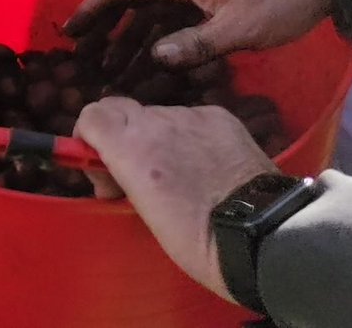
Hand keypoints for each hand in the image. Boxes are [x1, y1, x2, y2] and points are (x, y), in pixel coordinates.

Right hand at [67, 0, 332, 68]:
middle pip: (132, 2)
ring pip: (155, 14)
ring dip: (134, 39)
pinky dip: (162, 39)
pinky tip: (157, 64)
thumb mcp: (239, 27)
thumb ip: (196, 43)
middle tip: (87, 61)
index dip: (93, 8)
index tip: (71, 31)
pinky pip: (177, 19)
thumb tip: (155, 58)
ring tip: (116, 71)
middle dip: (107, 29)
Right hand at [76, 98, 276, 300]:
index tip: (99, 164)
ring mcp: (192, 115)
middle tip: (137, 172)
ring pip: (161, 117)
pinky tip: (210, 165)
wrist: (263, 234)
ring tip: (184, 174)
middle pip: (124, 111)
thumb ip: (125, 177)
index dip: (88, 135)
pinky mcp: (222, 116)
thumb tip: (113, 173)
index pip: (91, 115)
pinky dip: (192, 136)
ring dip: (160, 138)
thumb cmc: (197, 239)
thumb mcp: (146, 213)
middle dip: (122, 136)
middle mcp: (158, 122)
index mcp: (132, 148)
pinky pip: (194, 119)